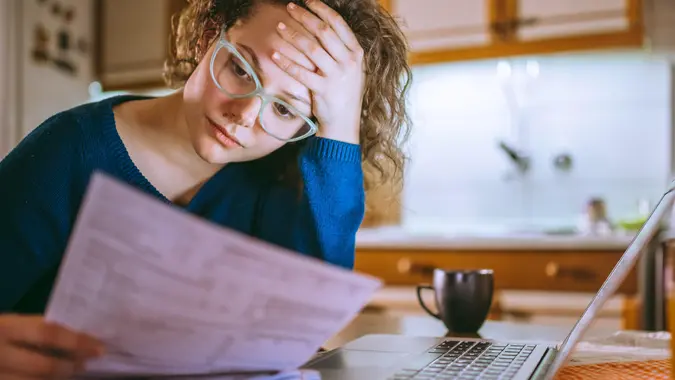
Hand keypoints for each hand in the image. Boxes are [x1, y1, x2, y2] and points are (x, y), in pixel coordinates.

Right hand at [0, 314, 103, 378]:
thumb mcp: (8, 325)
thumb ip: (33, 330)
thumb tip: (74, 337)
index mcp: (4, 327)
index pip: (49, 333)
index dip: (77, 341)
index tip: (99, 347)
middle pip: (43, 367)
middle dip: (69, 367)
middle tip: (83, 364)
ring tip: (67, 373)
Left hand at [273, 0, 364, 143]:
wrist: (344, 123)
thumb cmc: (344, 94)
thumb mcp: (352, 69)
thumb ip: (342, 50)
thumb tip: (324, 26)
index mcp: (356, 53)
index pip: (338, 24)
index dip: (322, 10)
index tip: (308, 1)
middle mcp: (348, 62)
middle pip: (323, 31)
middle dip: (305, 17)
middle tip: (290, 7)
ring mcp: (336, 76)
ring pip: (311, 49)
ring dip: (293, 35)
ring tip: (279, 27)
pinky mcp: (322, 90)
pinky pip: (301, 72)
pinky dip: (286, 62)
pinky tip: (274, 54)